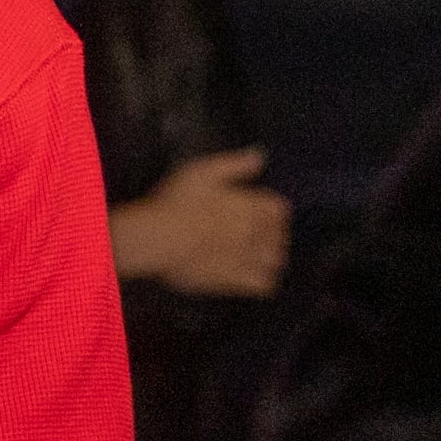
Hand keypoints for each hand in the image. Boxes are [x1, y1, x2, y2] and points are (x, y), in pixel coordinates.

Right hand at [107, 147, 288, 296]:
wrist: (159, 240)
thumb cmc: (177, 202)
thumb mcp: (203, 171)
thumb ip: (235, 164)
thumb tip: (261, 156)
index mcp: (251, 206)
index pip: (279, 208)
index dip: (271, 207)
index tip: (260, 207)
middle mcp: (256, 233)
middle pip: (281, 235)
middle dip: (273, 232)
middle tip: (257, 230)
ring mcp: (248, 259)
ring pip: (276, 259)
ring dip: (271, 255)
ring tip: (257, 252)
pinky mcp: (236, 281)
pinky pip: (264, 284)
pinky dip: (263, 279)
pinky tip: (252, 273)